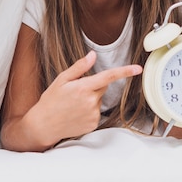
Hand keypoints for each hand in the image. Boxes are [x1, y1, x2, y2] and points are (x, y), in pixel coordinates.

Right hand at [23, 50, 141, 147]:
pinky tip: (76, 112)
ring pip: (99, 99)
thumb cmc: (51, 100)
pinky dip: (89, 110)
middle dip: (93, 85)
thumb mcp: (61, 80)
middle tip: (75, 91)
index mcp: (83, 88)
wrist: (43, 125)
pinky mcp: (93, 124)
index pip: (108, 76)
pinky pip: (97, 111)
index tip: (138, 68)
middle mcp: (90, 102)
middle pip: (102, 86)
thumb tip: (92, 55)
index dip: (125, 71)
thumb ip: (79, 67)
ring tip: (73, 104)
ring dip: (90, 99)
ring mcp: (93, 114)